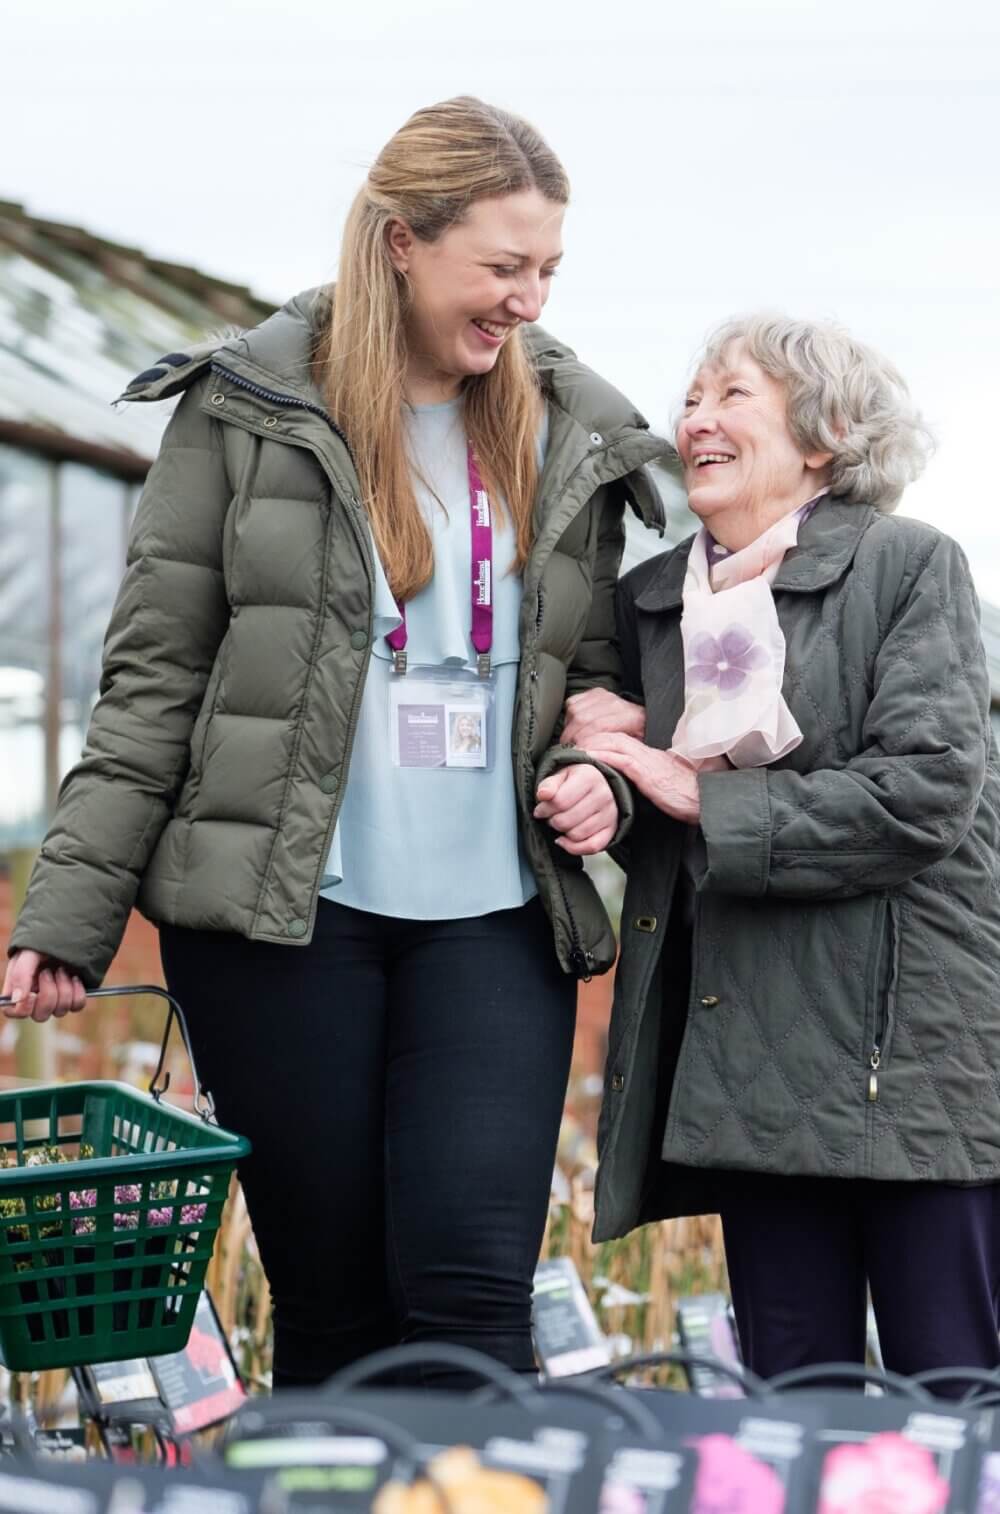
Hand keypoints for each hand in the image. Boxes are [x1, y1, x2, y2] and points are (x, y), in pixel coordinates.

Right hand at [1, 950, 86, 1022]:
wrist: (67, 934)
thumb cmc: (42, 942)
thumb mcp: (28, 953)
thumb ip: (20, 974)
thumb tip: (17, 1000)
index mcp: (18, 988)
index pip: (14, 1012)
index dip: (23, 1009)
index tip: (32, 995)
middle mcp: (36, 997)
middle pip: (40, 1015)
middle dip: (48, 994)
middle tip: (49, 971)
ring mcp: (55, 999)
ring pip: (60, 1011)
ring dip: (63, 988)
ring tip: (62, 969)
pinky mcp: (73, 997)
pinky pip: (76, 1005)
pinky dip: (77, 992)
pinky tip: (75, 977)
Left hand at [533, 764, 618, 855]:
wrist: (601, 785)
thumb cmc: (575, 781)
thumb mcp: (561, 775)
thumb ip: (549, 784)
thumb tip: (543, 795)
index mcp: (589, 777)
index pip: (559, 801)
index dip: (544, 809)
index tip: (540, 810)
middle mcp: (603, 795)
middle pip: (566, 821)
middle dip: (552, 821)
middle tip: (551, 817)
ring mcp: (610, 814)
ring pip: (577, 835)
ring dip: (563, 833)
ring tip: (561, 823)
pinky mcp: (612, 830)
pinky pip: (592, 847)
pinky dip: (574, 848)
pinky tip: (564, 840)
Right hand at [562, 689, 644, 747]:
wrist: (642, 718)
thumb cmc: (636, 737)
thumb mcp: (633, 748)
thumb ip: (617, 752)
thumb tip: (596, 757)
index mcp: (628, 717)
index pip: (597, 726)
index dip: (582, 740)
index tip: (577, 752)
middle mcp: (614, 703)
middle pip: (582, 718)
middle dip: (571, 736)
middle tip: (569, 748)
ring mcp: (604, 695)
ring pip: (575, 710)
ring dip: (568, 727)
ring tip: (570, 739)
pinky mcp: (595, 692)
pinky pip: (573, 702)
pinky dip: (568, 716)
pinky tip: (572, 725)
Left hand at [579, 735, 700, 823]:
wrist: (703, 798)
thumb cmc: (683, 793)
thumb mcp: (659, 780)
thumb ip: (644, 774)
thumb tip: (628, 778)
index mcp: (649, 754)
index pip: (620, 738)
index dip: (601, 739)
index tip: (585, 744)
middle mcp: (647, 753)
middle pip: (614, 736)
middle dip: (592, 738)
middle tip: (574, 743)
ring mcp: (647, 761)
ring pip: (615, 743)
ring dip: (594, 744)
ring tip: (576, 749)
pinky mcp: (648, 774)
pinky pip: (623, 760)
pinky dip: (605, 756)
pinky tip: (592, 758)